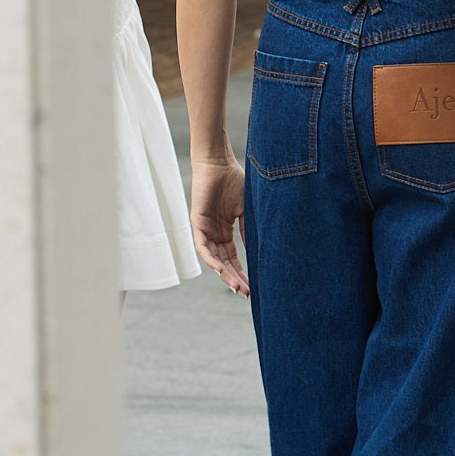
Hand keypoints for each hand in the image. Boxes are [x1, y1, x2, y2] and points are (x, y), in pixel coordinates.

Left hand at [190, 156, 249, 295]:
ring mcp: (205, 229)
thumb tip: (257, 250)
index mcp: (226, 230)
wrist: (219, 162)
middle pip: (224, 262)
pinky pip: (202, 247)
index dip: (242, 272)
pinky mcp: (197, 223)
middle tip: (246, 293)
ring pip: (214, 259)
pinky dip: (211, 259)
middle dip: (235, 278)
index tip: (253, 287)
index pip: (234, 257)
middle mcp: (214, 233)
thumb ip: (249, 229)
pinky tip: (221, 270)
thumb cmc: (234, 180)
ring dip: (224, 274)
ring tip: (236, 287)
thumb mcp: (246, 210)